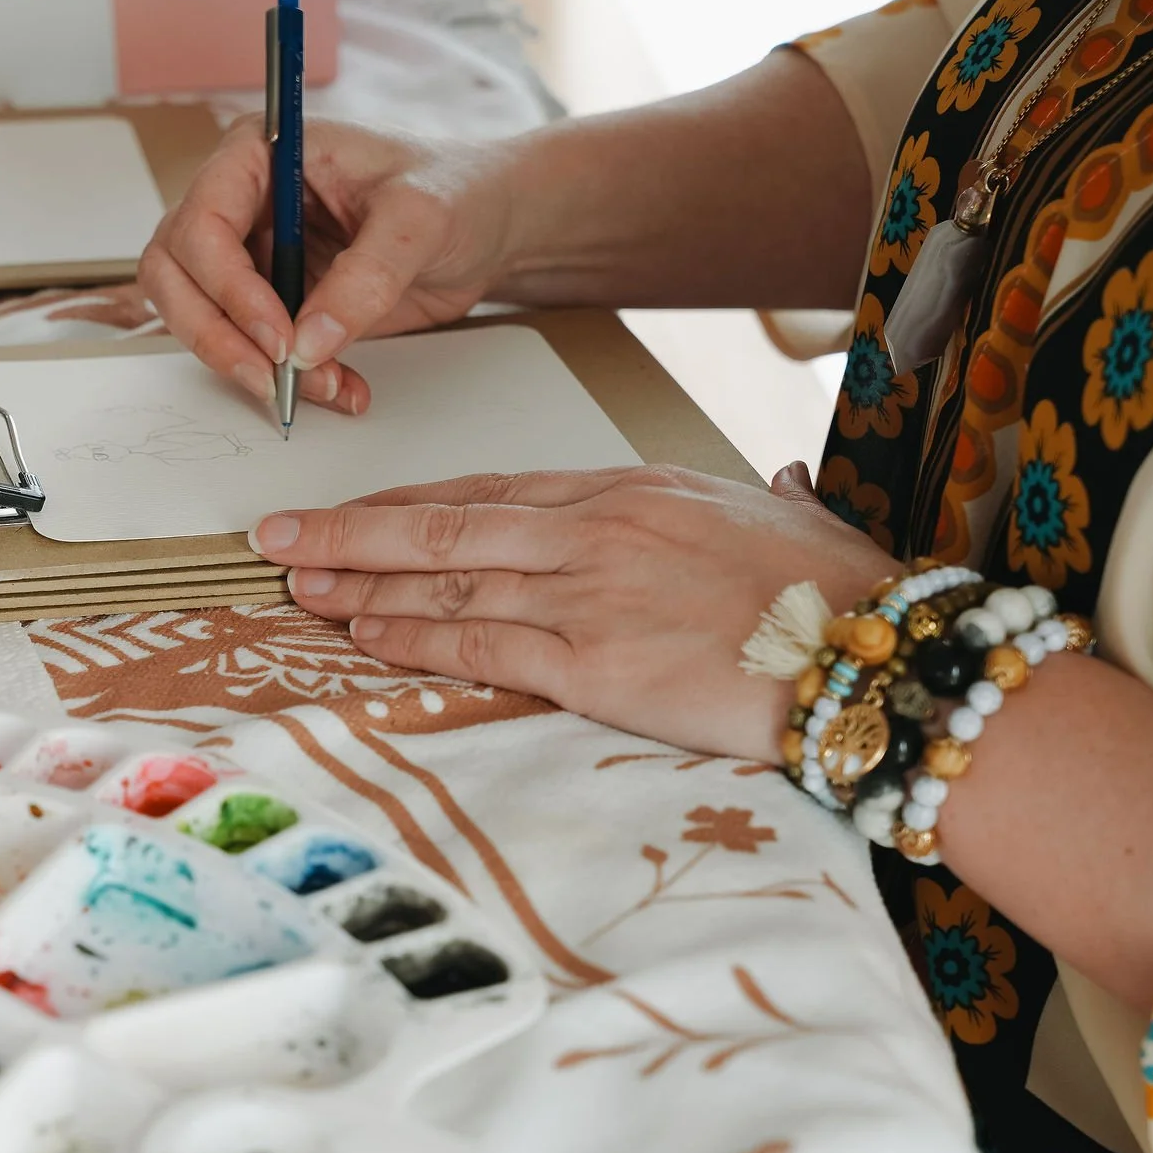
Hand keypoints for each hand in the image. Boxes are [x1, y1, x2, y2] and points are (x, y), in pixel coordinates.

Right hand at [139, 117, 526, 415]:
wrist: (489, 223)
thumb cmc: (457, 189)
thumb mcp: (420, 220)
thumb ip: (364, 278)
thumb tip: (308, 346)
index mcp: (260, 153)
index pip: (202, 222)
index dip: (227, 286)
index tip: (279, 337)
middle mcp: (241, 201)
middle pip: (175, 275)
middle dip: (217, 334)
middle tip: (273, 378)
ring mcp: (251, 254)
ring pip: (200, 319)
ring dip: (248, 365)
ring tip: (327, 386)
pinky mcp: (272, 301)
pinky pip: (248, 349)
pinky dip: (283, 381)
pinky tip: (342, 387)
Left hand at [251, 464, 899, 763]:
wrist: (876, 653)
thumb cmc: (839, 593)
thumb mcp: (778, 521)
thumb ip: (735, 508)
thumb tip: (757, 492)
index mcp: (629, 489)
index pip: (490, 492)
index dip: (408, 504)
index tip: (353, 510)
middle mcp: (595, 530)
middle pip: (442, 526)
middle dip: (349, 531)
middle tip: (276, 535)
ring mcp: (588, 592)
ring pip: (445, 581)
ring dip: (359, 584)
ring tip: (296, 586)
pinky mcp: (594, 663)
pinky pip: (480, 645)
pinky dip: (411, 638)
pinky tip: (361, 633)